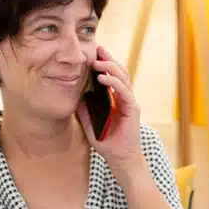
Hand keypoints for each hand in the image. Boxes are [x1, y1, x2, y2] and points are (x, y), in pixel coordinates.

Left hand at [76, 45, 142, 173]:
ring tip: (97, 62)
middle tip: (98, 49)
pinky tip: (103, 79)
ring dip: (110, 68)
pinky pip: (124, 92)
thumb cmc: (106, 142)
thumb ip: (84, 110)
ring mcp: (130, 103)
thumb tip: (76, 97)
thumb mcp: (89, 123)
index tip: (94, 54)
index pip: (112, 77)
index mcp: (116, 99)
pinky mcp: (132, 110)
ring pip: (123, 78)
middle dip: (109, 60)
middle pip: (119, 73)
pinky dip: (114, 83)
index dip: (104, 64)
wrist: (119, 159)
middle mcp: (125, 98)